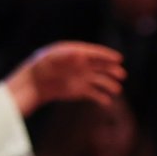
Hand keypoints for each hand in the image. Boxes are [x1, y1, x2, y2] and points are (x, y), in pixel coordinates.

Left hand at [6, 41, 126, 112]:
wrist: (34, 84)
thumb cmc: (41, 68)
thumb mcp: (52, 60)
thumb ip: (68, 57)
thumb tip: (83, 55)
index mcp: (76, 53)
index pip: (95, 53)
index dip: (107, 56)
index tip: (119, 59)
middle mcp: (82, 64)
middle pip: (100, 66)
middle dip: (112, 70)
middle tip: (122, 74)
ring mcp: (82, 77)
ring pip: (100, 80)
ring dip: (109, 84)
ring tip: (117, 90)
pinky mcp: (80, 90)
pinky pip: (94, 93)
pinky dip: (101, 97)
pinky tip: (107, 102)